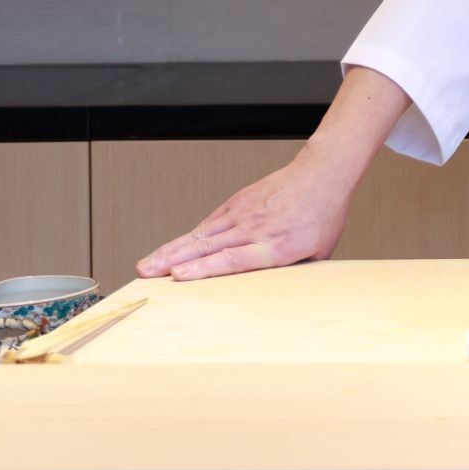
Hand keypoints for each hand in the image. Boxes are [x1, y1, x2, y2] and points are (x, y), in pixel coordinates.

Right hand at [136, 144, 354, 281]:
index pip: (234, 259)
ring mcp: (243, 213)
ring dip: (171, 250)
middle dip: (173, 262)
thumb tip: (277, 296)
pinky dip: (189, 237)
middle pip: (208, 247)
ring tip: (147, 265)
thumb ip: (294, 274)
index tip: (180, 276)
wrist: (322, 174)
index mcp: (275, 246)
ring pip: (201, 234)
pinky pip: (209, 223)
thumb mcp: (318, 253)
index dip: (205, 269)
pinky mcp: (238, 202)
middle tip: (146, 274)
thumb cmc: (323, 215)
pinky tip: (171, 249)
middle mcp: (254, 229)